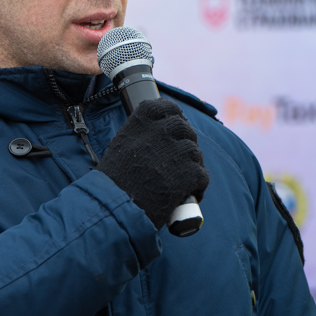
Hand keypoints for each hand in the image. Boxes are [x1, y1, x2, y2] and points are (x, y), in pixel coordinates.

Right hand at [97, 99, 209, 229]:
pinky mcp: (188, 174)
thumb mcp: (120, 147)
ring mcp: (176, 152)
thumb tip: (157, 134)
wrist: (114, 208)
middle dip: (185, 141)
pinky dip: (199, 186)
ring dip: (192, 165)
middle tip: (180, 158)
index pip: (167, 107)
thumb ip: (140, 135)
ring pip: (195, 152)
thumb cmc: (113, 182)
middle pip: (184, 128)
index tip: (175, 125)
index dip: (175, 116)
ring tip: (182, 180)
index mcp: (141, 122)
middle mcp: (160, 132)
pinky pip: (203, 174)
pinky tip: (189, 194)